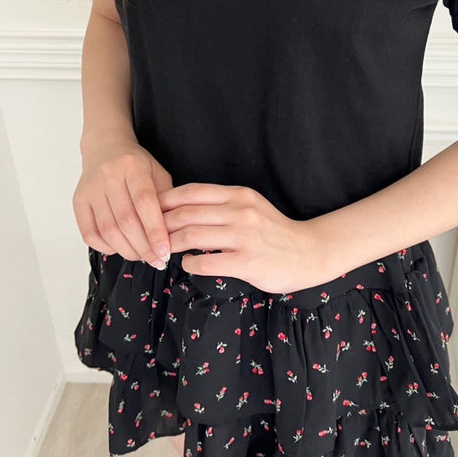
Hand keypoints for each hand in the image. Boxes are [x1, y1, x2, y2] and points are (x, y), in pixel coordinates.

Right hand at [73, 138, 172, 268]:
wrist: (105, 148)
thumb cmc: (136, 164)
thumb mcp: (157, 173)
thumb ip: (165, 199)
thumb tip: (172, 233)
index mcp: (133, 166)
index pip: (145, 203)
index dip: (155, 231)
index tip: (165, 252)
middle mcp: (109, 176)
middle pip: (125, 220)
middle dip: (143, 246)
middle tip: (156, 260)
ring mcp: (90, 189)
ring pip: (107, 230)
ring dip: (126, 250)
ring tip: (142, 257)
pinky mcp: (78, 201)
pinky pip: (89, 233)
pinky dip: (105, 247)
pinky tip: (119, 248)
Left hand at [158, 183, 332, 293]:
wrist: (308, 252)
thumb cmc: (274, 232)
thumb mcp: (251, 206)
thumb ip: (223, 205)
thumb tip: (183, 208)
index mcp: (239, 195)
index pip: (192, 192)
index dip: (166, 200)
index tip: (150, 209)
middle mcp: (240, 212)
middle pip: (186, 214)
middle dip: (160, 225)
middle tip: (149, 235)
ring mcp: (243, 237)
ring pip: (191, 237)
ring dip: (170, 245)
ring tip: (164, 251)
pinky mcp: (246, 262)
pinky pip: (206, 262)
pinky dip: (190, 264)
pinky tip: (188, 265)